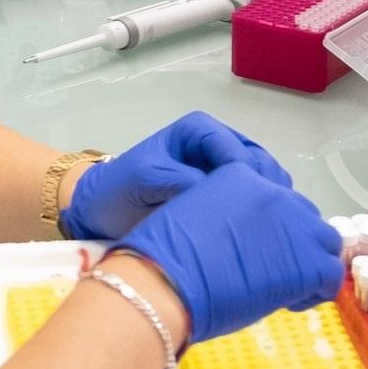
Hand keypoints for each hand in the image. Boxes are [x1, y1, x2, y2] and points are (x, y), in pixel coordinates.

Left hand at [61, 111, 290, 242]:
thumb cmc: (118, 189)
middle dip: (264, 190)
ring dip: (267, 205)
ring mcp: (223, 174)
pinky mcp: (224, 200)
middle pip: (259, 165)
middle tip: (263, 222)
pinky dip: (260, 217)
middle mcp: (217, 148)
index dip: (247, 176)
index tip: (247, 204)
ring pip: (263, 184)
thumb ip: (180, 180)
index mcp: (200, 131)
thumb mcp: (144, 178)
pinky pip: (253, 204)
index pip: (238, 152)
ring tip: (265, 232)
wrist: (101, 215)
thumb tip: (215, 194)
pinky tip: (260, 237)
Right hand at [107, 165, 341, 344]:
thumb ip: (226, 219)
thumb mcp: (195, 218)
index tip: (256, 254)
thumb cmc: (164, 257)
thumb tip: (241, 244)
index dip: (272, 230)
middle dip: (296, 245)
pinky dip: (316, 290)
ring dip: (311, 264)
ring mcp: (295, 225)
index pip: (277, 199)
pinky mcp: (308, 260)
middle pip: (306, 217)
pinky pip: (330, 275)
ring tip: (286, 288)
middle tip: (273, 272)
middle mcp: (273, 192)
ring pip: (327, 243)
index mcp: (241, 176)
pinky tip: (290, 302)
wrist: (166, 280)